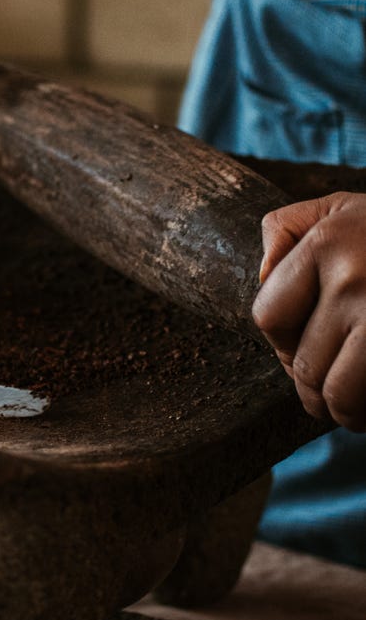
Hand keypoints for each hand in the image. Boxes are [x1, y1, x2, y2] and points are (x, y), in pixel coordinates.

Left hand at [252, 192, 365, 431]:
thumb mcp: (340, 209)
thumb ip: (287, 232)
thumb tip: (264, 277)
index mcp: (328, 245)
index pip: (271, 318)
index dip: (281, 343)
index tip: (300, 350)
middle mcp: (357, 280)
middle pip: (305, 366)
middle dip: (311, 389)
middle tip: (325, 394)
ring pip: (341, 394)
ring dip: (343, 410)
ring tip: (350, 409)